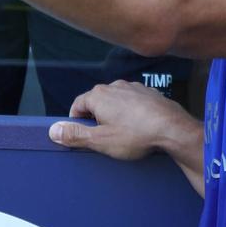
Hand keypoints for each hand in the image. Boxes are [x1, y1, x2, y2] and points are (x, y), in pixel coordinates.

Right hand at [48, 80, 195, 161]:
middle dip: (96, 118)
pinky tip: (139, 127)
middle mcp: (115, 86)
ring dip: (114, 114)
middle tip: (102, 138)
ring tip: (122, 133)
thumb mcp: (101, 140)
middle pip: (97, 101)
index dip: (76, 121)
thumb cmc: (135, 135)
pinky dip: (131, 112)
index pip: (78, 104)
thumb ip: (76, 135)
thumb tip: (53, 130)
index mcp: (99, 95)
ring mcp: (134, 87)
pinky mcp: (150, 93)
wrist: (172, 129)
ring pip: (116, 100)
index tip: (81, 136)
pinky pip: (133, 102)